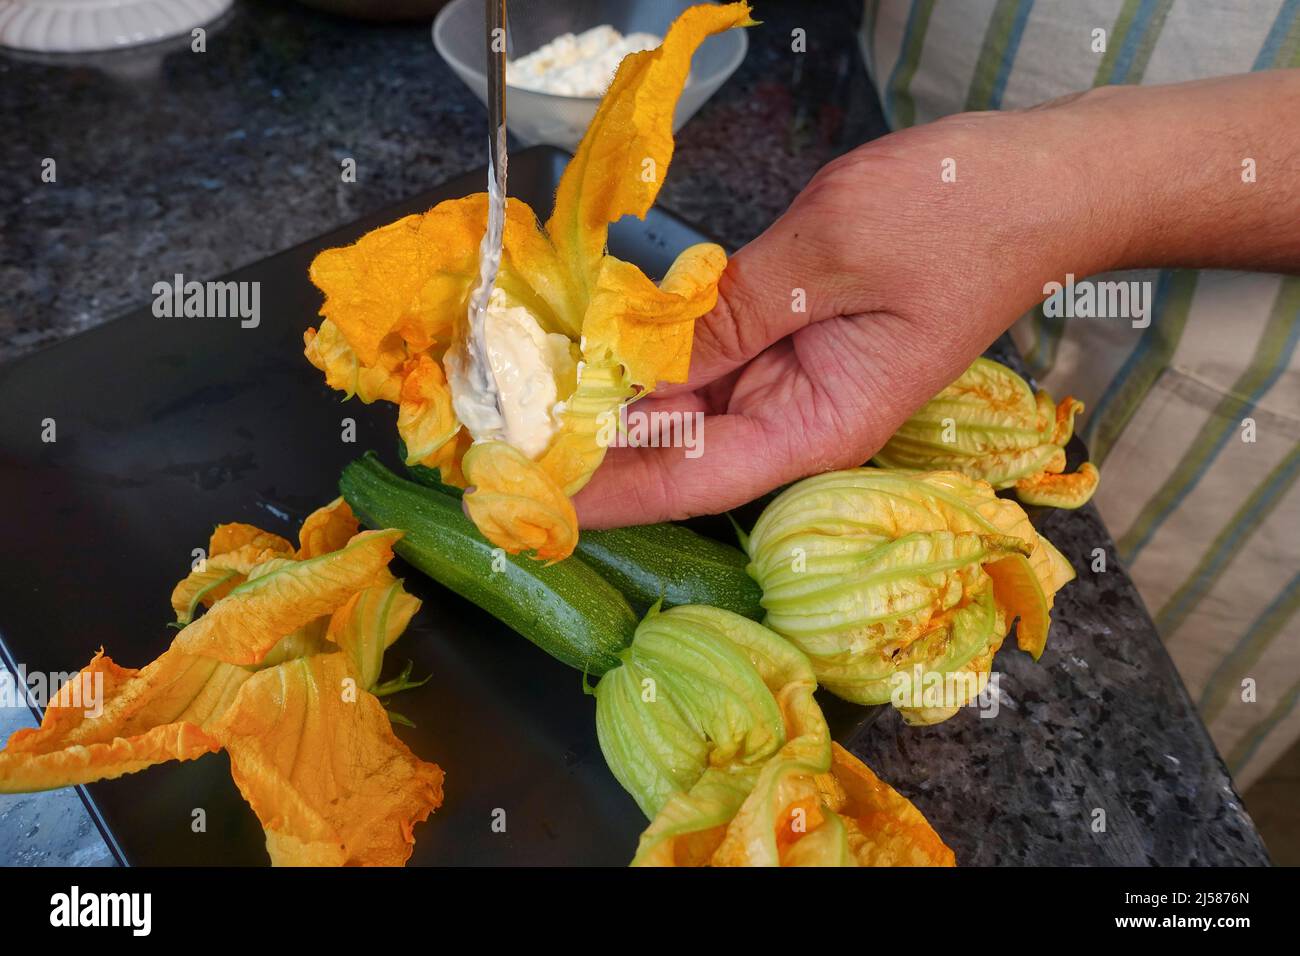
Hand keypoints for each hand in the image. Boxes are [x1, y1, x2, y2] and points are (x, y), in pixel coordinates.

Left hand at [574, 72, 1299, 527]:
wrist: (1033, 181)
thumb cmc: (958, 216)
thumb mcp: (829, 257)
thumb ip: (729, 310)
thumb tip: (637, 356)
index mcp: (821, 425)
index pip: (693, 479)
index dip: (605, 490)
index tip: (527, 493)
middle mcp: (799, 417)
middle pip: (677, 454)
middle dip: (589, 450)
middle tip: (496, 445)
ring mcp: (791, 377)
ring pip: (682, 408)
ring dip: (607, 403)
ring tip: (520, 404)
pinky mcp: (784, 336)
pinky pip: (702, 358)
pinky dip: (645, 355)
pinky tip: (586, 348)